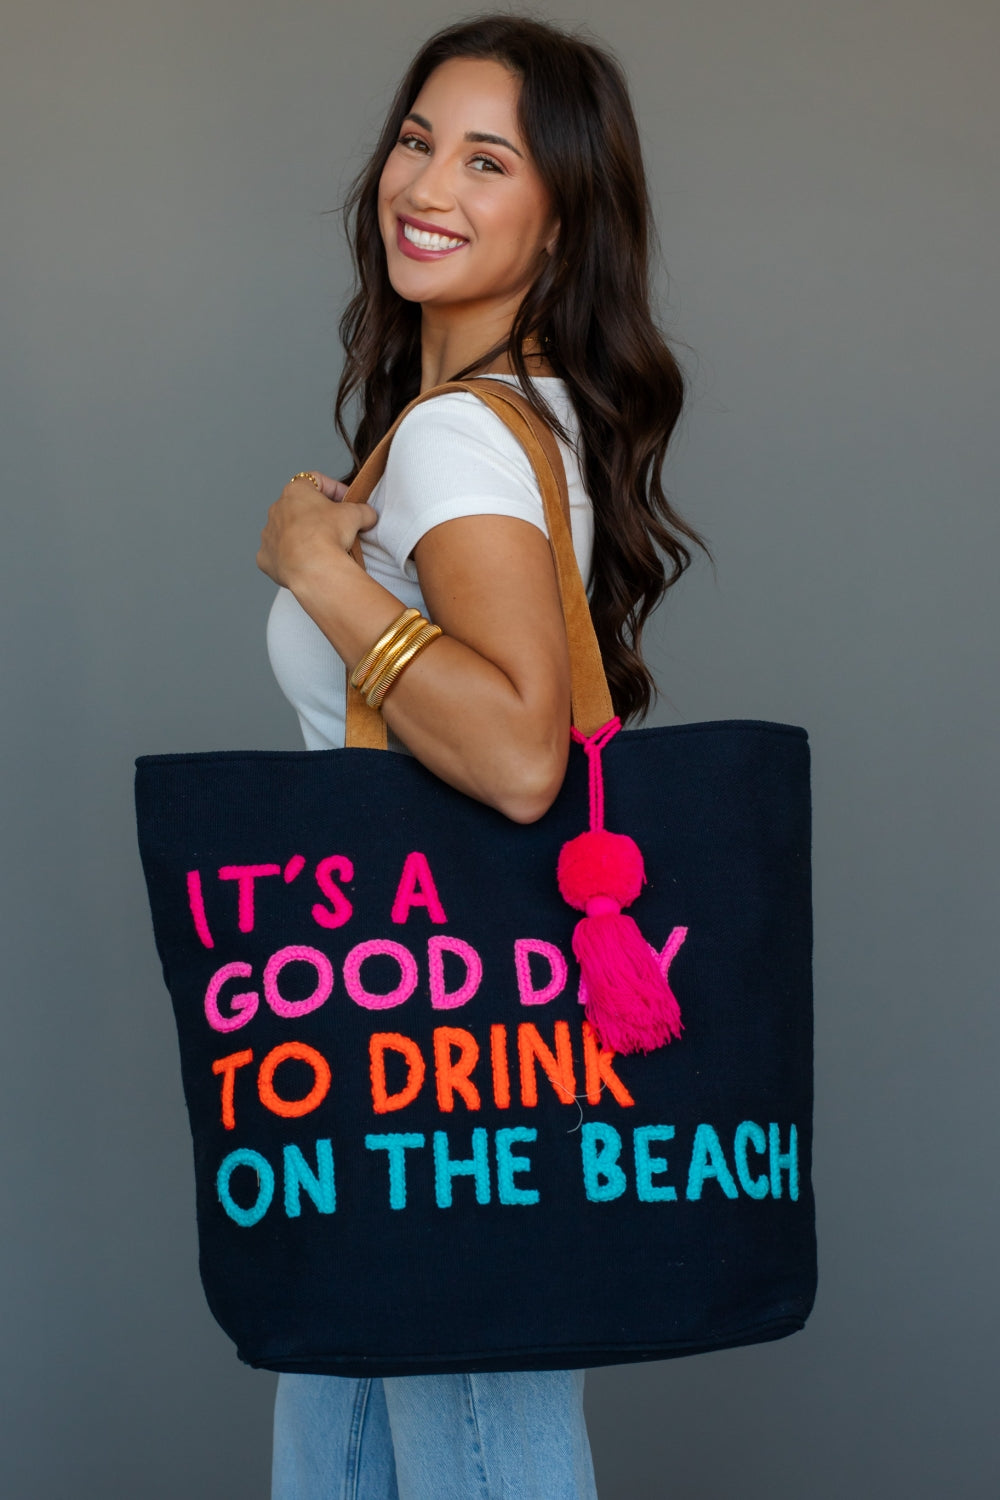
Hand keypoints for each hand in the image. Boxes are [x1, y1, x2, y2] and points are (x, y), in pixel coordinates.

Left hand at [257, 470, 376, 588]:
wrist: (313, 568)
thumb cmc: (329, 535)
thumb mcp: (356, 515)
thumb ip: (364, 510)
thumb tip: (369, 515)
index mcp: (295, 491)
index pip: (317, 481)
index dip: (336, 489)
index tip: (348, 501)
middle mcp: (277, 509)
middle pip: (300, 506)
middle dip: (318, 515)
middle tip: (337, 527)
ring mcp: (269, 533)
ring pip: (287, 531)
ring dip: (303, 536)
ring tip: (322, 548)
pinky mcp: (266, 557)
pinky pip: (279, 554)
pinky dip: (292, 557)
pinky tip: (307, 563)